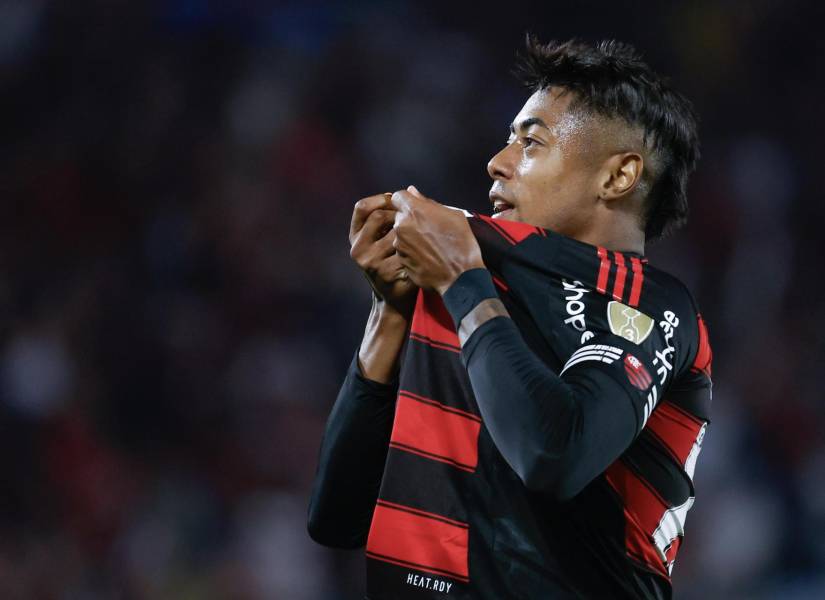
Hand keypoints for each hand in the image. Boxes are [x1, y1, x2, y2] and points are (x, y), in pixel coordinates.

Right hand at [349, 193, 418, 317]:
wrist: (395, 298)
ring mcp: (370, 263)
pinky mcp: (386, 274)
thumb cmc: (393, 261)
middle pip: (380, 216)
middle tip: (413, 221)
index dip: (381, 199)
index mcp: (355, 237)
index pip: (361, 207)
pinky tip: (421, 256)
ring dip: (411, 234)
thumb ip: (391, 216)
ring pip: (396, 234)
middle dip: (399, 215)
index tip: (397, 201)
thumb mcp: (384, 239)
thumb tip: (411, 190)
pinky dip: (417, 251)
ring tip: (419, 240)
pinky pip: (407, 251)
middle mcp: (357, 249)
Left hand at [390, 186, 484, 294]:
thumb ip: (428, 202)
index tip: (415, 208)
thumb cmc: (461, 244)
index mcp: (414, 211)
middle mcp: (401, 226)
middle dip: (409, 219)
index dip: (407, 202)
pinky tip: (426, 256)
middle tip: (426, 228)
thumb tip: (413, 192)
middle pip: (398, 216)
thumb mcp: (453, 215)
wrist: (460, 276)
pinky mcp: (400, 260)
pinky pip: (402, 251)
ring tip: (429, 245)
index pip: (398, 197)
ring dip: (410, 236)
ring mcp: (399, 245)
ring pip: (399, 234)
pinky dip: (411, 251)